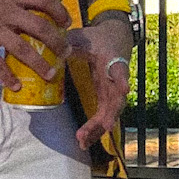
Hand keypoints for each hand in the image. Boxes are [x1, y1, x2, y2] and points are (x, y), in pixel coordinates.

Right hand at [0, 0, 69, 89]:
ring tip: (50, 74)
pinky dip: (9, 77)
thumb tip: (32, 20)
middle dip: (57, 43)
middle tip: (65, 54)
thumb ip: (11, 5)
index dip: (59, 11)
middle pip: (40, 27)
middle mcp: (4, 9)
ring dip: (40, 64)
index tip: (66, 24)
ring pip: (24, 49)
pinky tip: (16, 86)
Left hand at [69, 14, 132, 151]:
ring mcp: (114, 90)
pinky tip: (83, 142)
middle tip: (89, 131)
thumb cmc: (97, 38)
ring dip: (97, 129)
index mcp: (113, 60)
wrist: (115, 37)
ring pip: (110, 113)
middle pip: (115, 101)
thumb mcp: (82, 36)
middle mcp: (117, 79)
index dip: (121, 79)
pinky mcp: (109, 97)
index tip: (124, 88)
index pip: (120, 70)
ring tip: (82, 141)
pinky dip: (95, 129)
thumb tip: (53, 51)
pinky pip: (104, 116)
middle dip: (104, 118)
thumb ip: (69, 43)